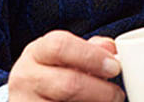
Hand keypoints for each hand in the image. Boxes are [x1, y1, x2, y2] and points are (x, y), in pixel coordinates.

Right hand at [9, 31, 124, 101]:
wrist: (26, 97)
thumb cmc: (50, 74)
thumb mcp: (63, 57)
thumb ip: (89, 49)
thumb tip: (111, 48)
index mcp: (36, 53)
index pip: (60, 46)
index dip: (92, 56)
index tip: (115, 67)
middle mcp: (26, 77)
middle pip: (68, 84)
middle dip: (101, 91)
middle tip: (117, 94)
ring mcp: (26, 101)